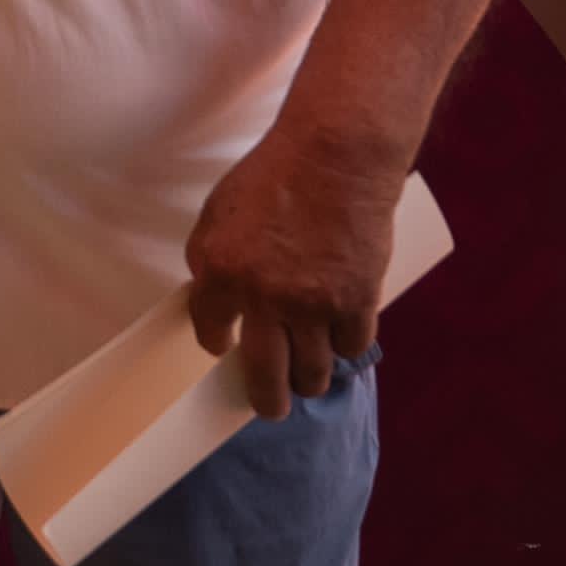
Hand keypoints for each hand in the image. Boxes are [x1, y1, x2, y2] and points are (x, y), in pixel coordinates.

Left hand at [183, 128, 393, 419]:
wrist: (334, 158)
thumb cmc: (274, 176)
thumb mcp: (219, 213)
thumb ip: (212, 260)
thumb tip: (213, 302)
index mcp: (220, 271)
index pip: (209, 331)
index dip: (217, 342)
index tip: (224, 348)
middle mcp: (264, 297)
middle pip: (265, 376)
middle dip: (267, 401)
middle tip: (270, 407)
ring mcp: (312, 304)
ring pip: (313, 372)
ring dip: (309, 379)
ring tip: (307, 379)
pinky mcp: (355, 302)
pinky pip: (351, 347)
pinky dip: (346, 346)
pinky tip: (340, 341)